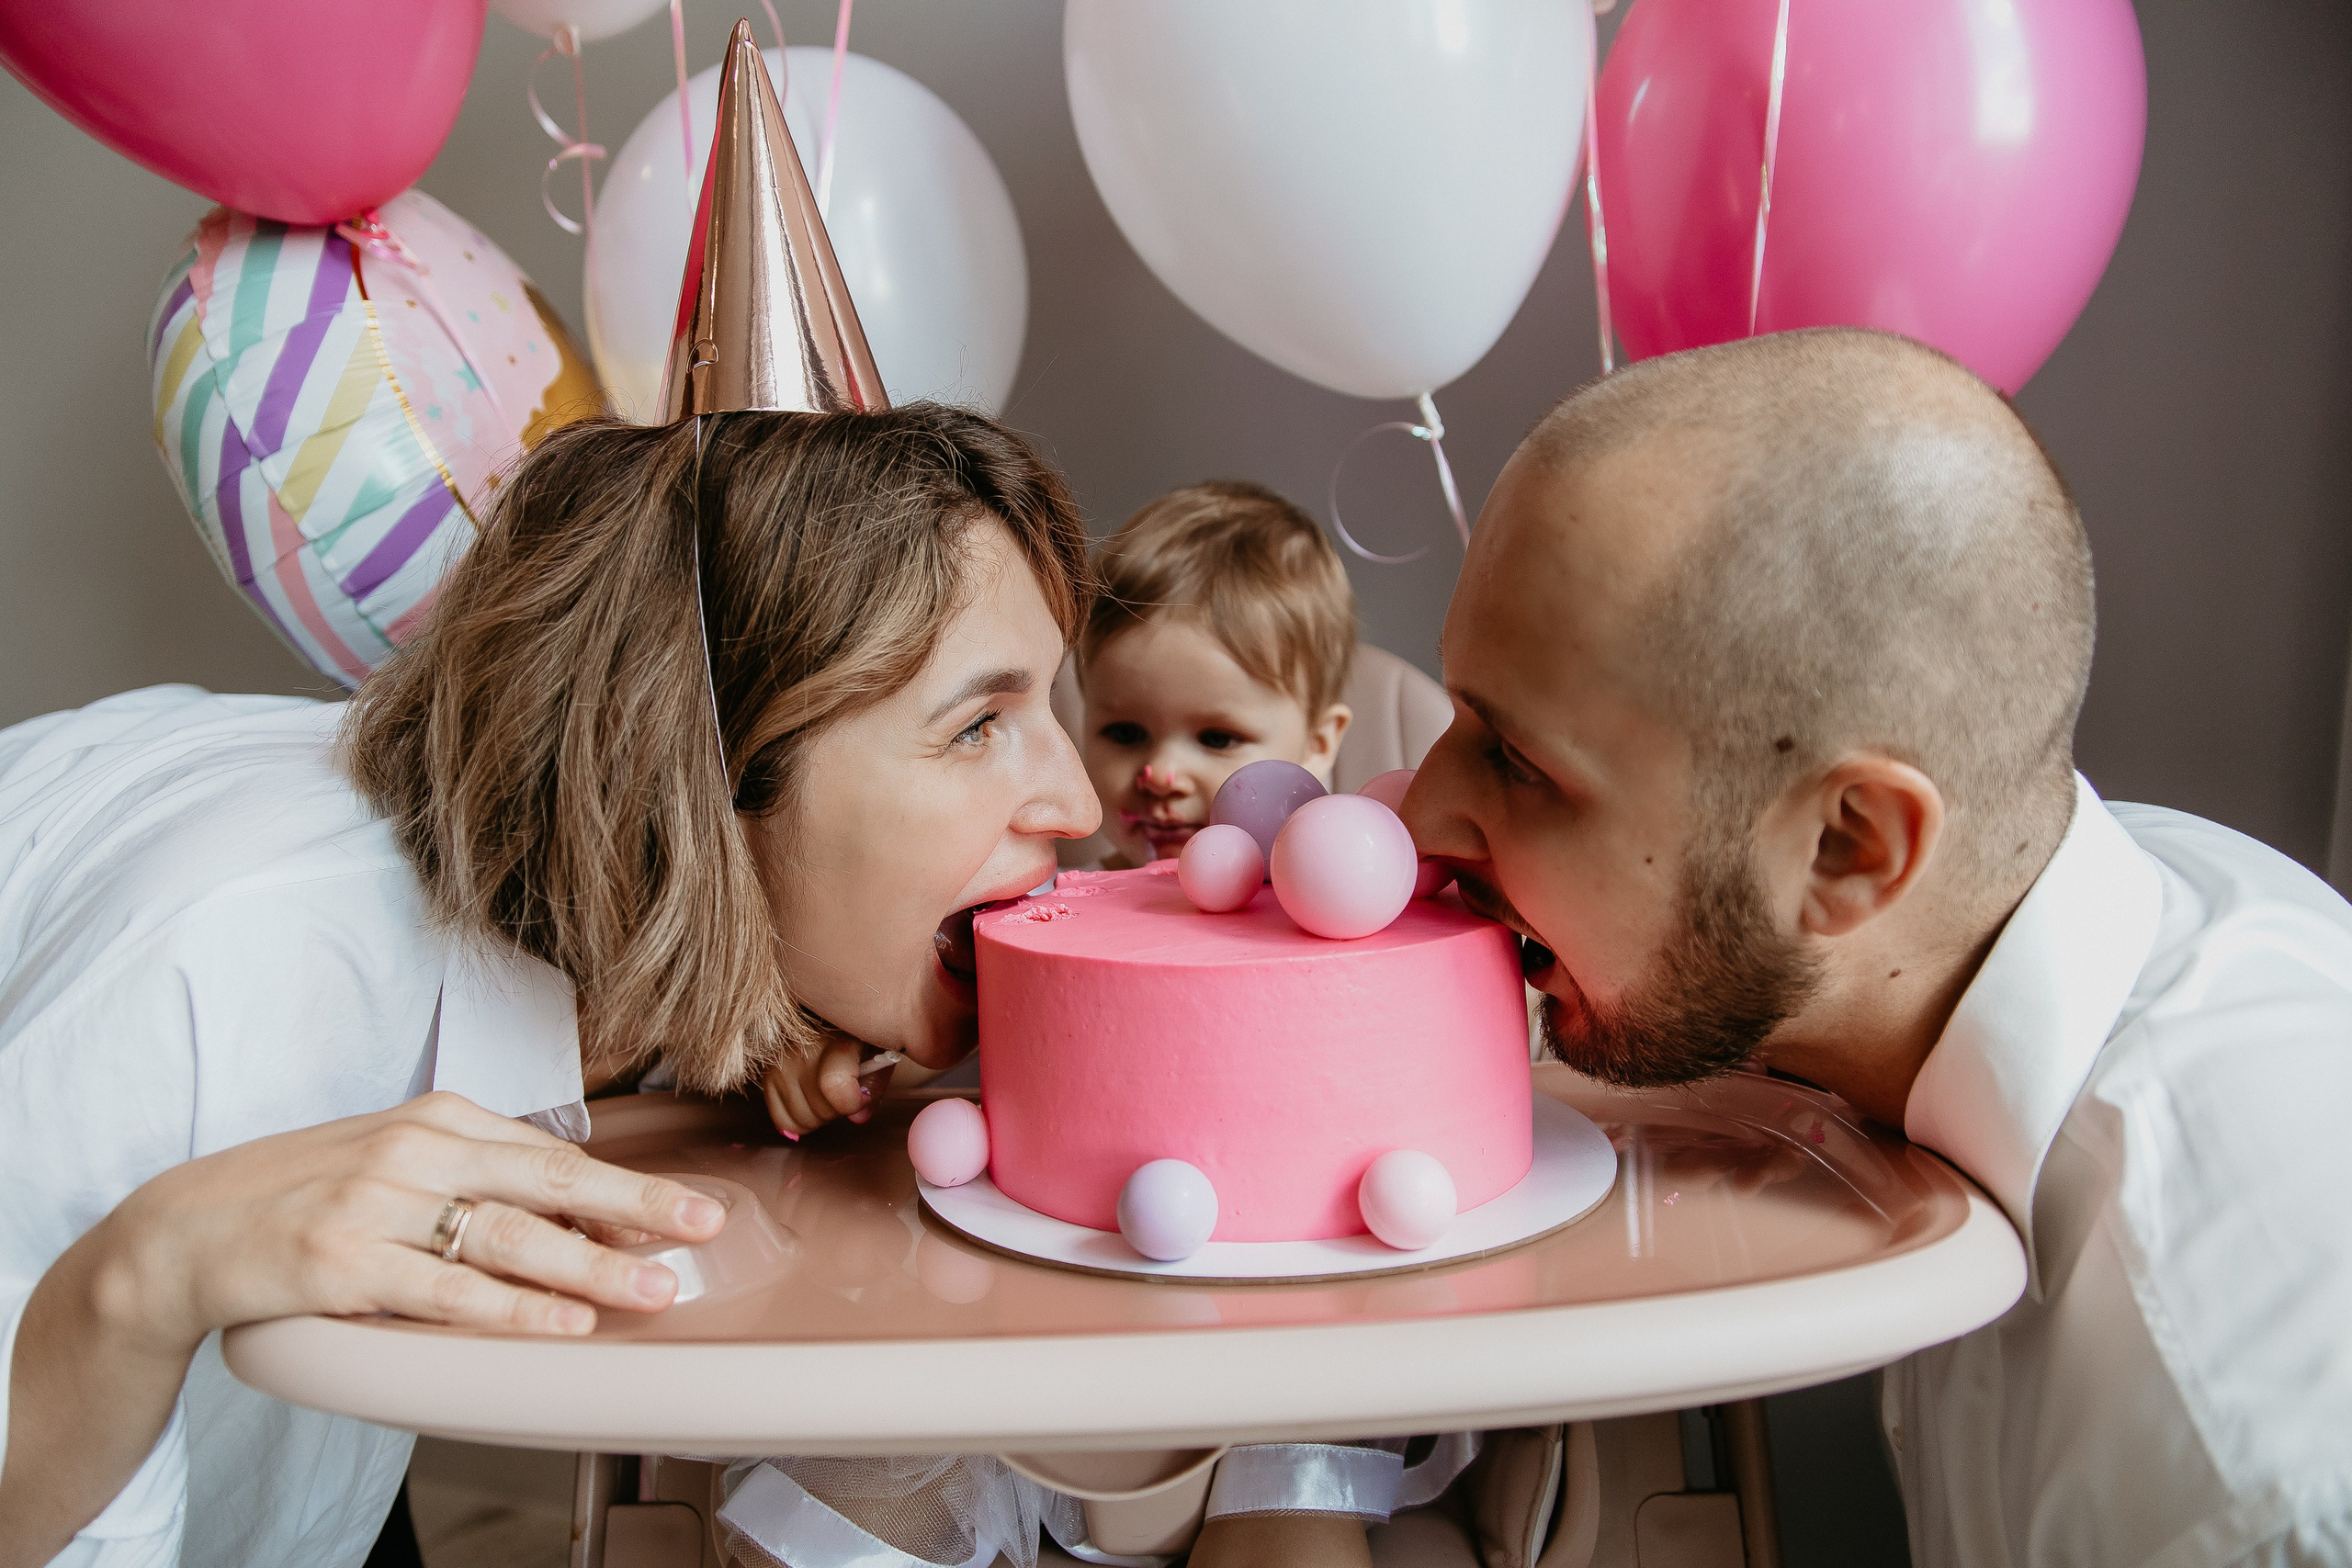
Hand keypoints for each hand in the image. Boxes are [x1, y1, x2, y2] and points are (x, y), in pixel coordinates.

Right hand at [2, 1091, 719, 1566]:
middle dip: (636, 1207)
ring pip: (509, 1238)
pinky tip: (564, 1322)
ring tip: (653, 1288)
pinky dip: (513, 1308)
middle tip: (704, 1225)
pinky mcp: (347, 1265)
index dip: (624, 1184)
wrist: (185, 1228)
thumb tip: (576, 1204)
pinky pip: (448, 1291)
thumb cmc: (304, 1193)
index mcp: (437, 1119)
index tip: (688, 1204)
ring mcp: (379, 1206)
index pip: (550, 1154)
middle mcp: (416, 1151)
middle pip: (548, 1183)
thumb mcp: (396, 1162)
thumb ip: (477, 1175)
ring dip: (591, 1266)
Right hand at [760, 1031, 895, 1138]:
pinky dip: (800, 1119)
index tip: (862, 1094)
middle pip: (821, 1111)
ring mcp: (779, 1066)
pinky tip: (811, 1099)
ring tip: (828, 1090)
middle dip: (840, 1109)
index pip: (835, 1087)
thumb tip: (857, 1117)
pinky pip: (783, 1121)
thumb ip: (874, 1082)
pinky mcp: (766, 1078)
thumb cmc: (859, 1031)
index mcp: (836, 1039)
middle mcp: (800, 1052)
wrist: (824, 1006)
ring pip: (803, 1121)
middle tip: (847, 1088)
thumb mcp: (879, 1048)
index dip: (853, 1102)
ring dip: (820, 1115)